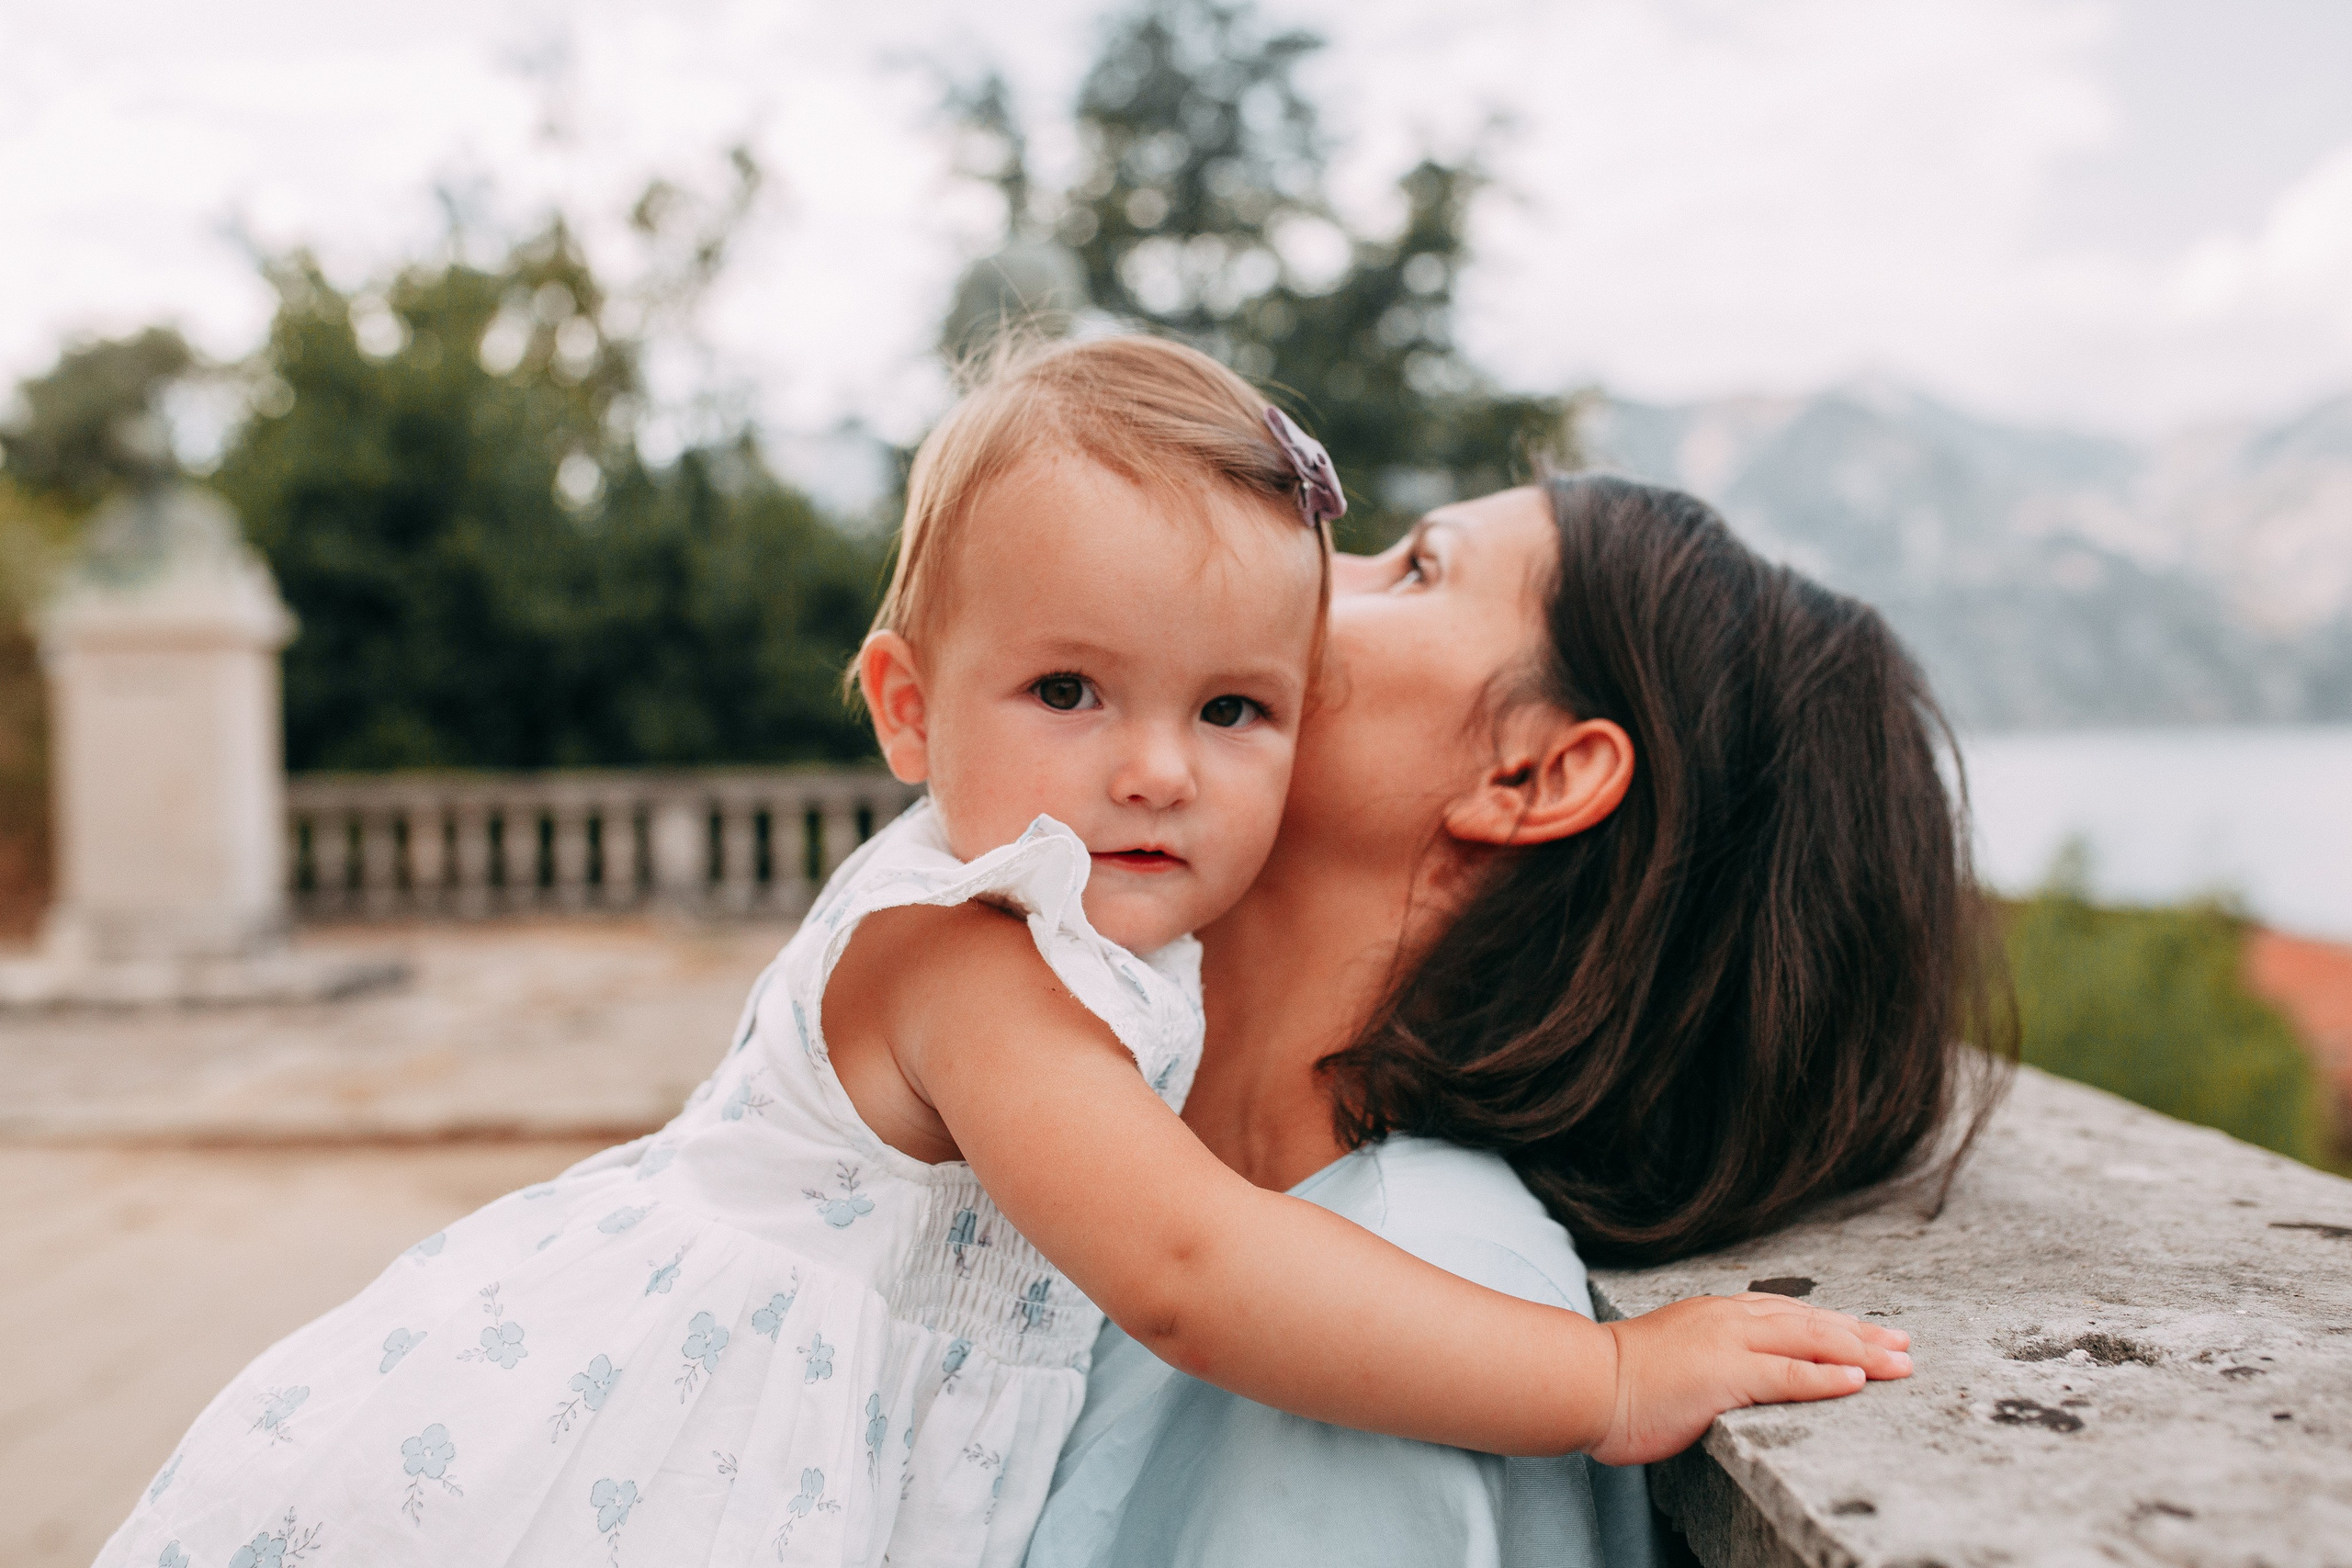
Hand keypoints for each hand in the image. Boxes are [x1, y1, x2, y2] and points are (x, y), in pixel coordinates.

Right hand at [1590, 1293, 1911, 1465]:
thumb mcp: (1678, 1353)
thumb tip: (1737, 1369)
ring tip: (1900, 1363)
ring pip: (1810, 1341)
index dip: (1836, 1323)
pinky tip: (1857, 1379)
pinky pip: (1786, 1374)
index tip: (1872, 1332)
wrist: (1587, 1381)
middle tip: (1906, 1344)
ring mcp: (1729, 1344)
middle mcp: (1730, 1319)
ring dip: (1861, 1352)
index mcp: (1719, 1314)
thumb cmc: (1623, 1377)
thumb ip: (1712, 1353)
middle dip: (1863, 1334)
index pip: (1791, 1313)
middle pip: (1812, 1322)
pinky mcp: (1726, 1375)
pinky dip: (1825, 1376)